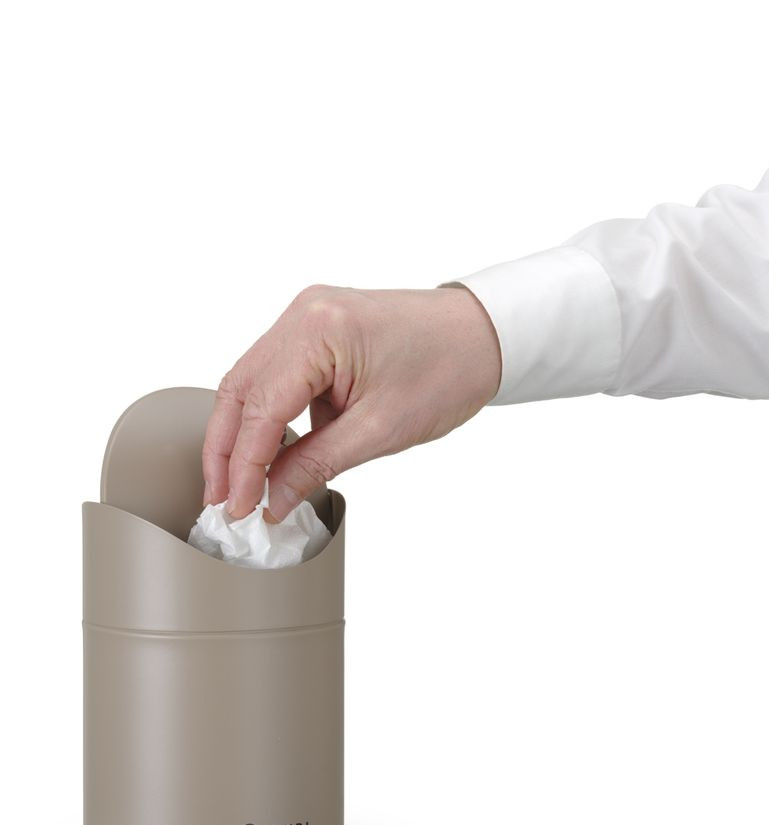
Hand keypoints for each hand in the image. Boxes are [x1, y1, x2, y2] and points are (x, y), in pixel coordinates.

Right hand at [202, 284, 500, 520]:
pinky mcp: (316, 328)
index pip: (260, 408)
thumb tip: (272, 499)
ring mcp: (307, 316)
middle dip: (226, 450)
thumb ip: (316, 465)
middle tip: (223, 500)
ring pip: (250, 381)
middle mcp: (303, 314)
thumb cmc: (449, 370)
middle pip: (239, 389)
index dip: (244, 466)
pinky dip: (267, 415)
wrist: (486, 336)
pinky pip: (275, 374)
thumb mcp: (380, 430)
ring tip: (239, 483)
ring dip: (241, 434)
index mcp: (319, 330)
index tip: (240, 507)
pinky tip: (269, 451)